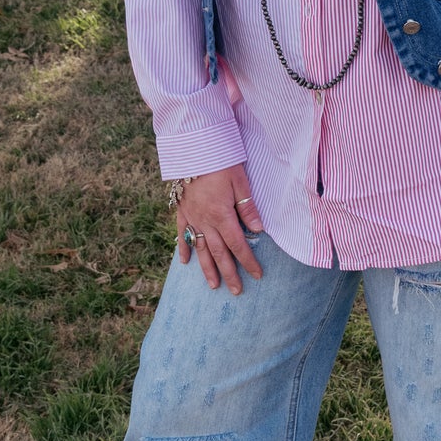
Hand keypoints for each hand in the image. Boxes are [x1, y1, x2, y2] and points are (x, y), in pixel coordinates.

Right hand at [174, 164, 264, 293]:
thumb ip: (247, 207)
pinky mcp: (181, 210)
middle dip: (229, 273)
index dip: (248, 261)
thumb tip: (258, 230)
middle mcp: (205, 221)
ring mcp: (191, 217)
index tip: (257, 275)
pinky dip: (183, 248)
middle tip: (237, 291)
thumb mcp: (239, 182)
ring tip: (213, 285)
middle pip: (218, 253)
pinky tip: (185, 262)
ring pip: (200, 249)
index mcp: (222, 215)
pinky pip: (181, 234)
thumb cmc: (220, 162)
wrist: (192, 149)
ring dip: (207, 268)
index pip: (238, 245)